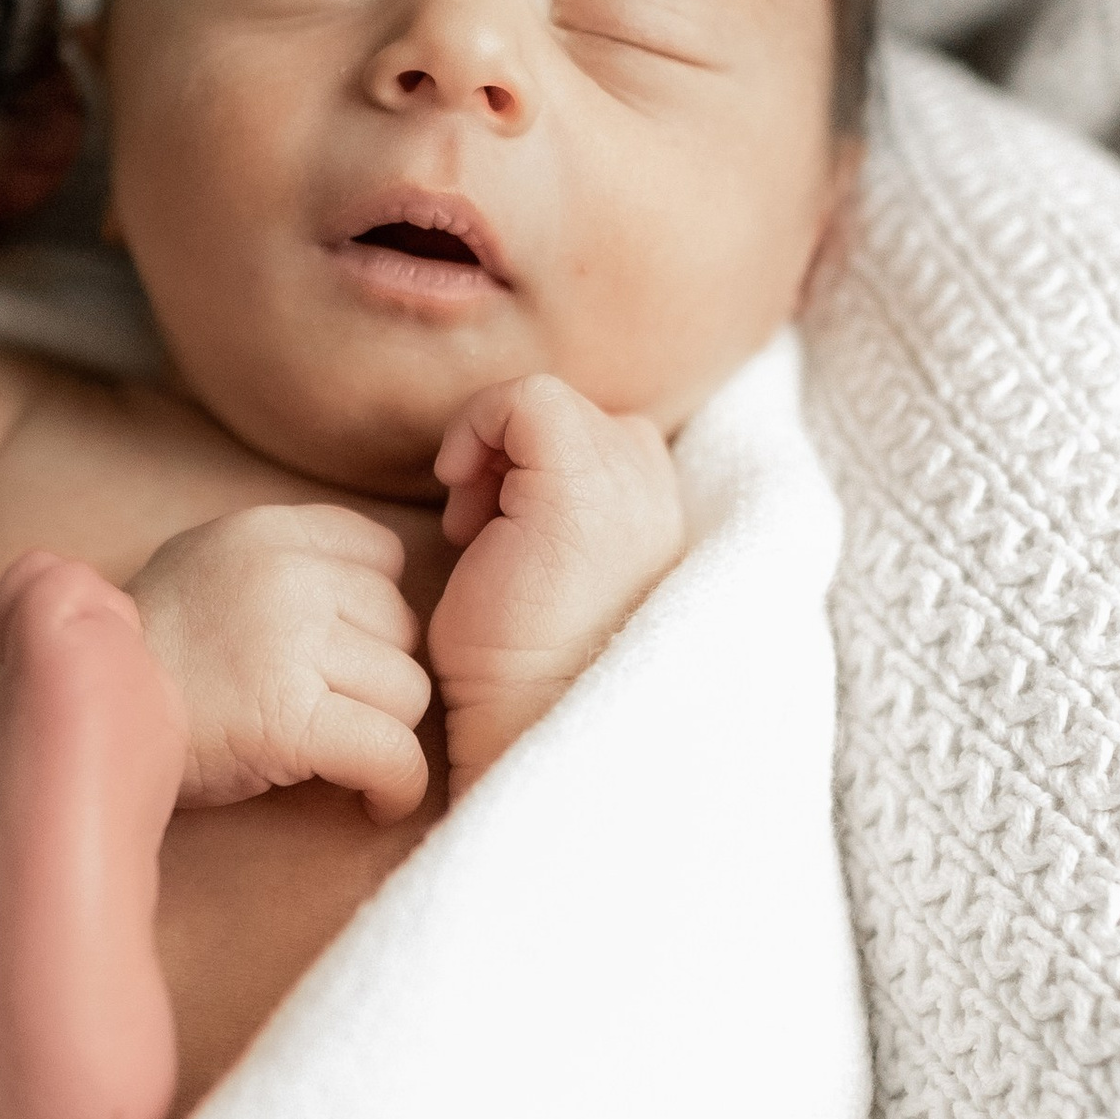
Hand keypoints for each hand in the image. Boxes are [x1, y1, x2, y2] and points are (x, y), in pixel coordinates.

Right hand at [127, 504, 431, 817]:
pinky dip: (396, 786)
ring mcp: (292, 645)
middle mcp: (286, 575)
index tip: (341, 655)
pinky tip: (375, 800)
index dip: (372, 612)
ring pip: (409, 691)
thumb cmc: (146, 656)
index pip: (383, 556)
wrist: (79, 718)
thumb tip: (377, 576)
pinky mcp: (294, 721)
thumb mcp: (204, 565)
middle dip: (378, 676)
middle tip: (335, 713)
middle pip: (403, 627)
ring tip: (339, 752)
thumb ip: (281, 560)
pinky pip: (395, 753)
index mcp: (265, 531)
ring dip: (385, 731)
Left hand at [429, 376, 683, 788]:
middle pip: (569, 415)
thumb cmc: (518, 664)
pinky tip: (459, 501)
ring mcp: (629, 482)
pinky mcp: (580, 484)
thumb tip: (503, 474)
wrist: (525, 720)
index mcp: (660, 514)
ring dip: (491, 453)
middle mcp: (659, 489)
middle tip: (478, 528)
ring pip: (544, 403)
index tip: (491, 528)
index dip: (529, 465)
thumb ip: (555, 512)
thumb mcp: (549, 570)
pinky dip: (476, 429)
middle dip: (508, 459)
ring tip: (474, 529)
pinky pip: (524, 398)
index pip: (597, 436)